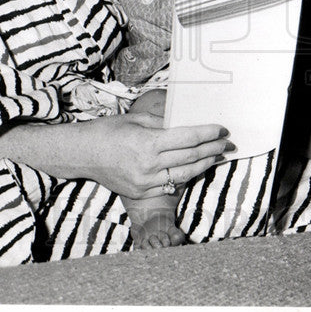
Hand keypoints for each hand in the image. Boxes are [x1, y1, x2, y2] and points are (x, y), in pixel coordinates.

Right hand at [96, 112, 234, 198]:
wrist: (83, 154)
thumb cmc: (108, 131)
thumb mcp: (136, 119)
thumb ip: (163, 123)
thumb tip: (186, 123)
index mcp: (148, 142)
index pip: (188, 138)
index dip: (208, 134)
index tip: (222, 129)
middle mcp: (148, 165)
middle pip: (190, 157)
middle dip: (212, 149)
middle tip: (227, 144)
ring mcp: (144, 182)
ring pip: (184, 175)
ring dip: (204, 165)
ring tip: (217, 157)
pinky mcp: (140, 192)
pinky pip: (169, 186)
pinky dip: (185, 177)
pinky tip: (195, 169)